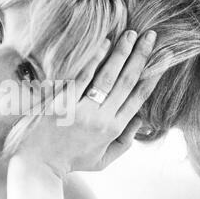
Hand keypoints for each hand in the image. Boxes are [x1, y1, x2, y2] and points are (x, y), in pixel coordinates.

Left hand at [17, 30, 160, 177]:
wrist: (35, 165)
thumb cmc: (68, 161)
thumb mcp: (102, 160)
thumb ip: (124, 142)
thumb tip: (140, 120)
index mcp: (113, 130)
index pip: (139, 97)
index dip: (153, 74)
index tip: (164, 56)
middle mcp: (102, 119)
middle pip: (127, 82)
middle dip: (142, 57)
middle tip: (151, 35)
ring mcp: (81, 110)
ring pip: (108, 76)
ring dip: (122, 53)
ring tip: (132, 34)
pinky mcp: (62, 103)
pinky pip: (82, 77)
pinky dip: (94, 59)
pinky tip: (104, 43)